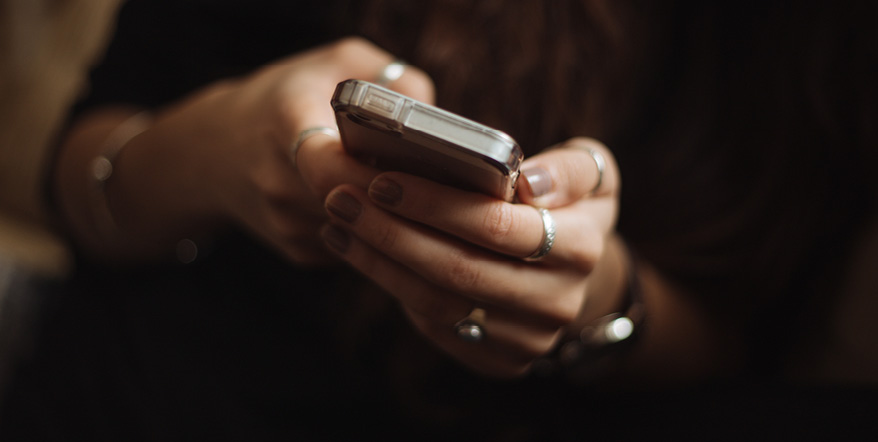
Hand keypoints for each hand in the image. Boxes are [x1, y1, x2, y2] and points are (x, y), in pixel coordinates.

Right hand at [86, 37, 432, 263]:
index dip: (375, 174)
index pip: (328, 165)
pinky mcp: (297, 251)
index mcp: (284, 124)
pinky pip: (353, 247)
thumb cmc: (285, 98)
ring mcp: (286, 224)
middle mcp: (278, 181)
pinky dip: (377, 232)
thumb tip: (435, 116)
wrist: (214, 151)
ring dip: (394, 219)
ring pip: (361, 232)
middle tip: (442, 188)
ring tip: (425, 197)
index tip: (414, 168)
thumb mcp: (335, 63)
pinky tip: (388, 210)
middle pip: (354, 205)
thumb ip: (389, 78)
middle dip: (400, 199)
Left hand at [321, 137, 620, 376]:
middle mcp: (558, 302)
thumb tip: (529, 183)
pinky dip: (390, 285)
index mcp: (581, 248)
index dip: (435, 204)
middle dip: (391, 232)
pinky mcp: (498, 360)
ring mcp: (527, 339)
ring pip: (438, 302)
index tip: (383, 180)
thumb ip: (569, 169)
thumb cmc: (568, 206)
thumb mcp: (591, 173)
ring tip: (339, 222)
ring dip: (378, 261)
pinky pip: (434, 325)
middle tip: (341, 198)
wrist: (571, 273)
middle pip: (458, 270)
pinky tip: (358, 251)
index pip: (497, 226)